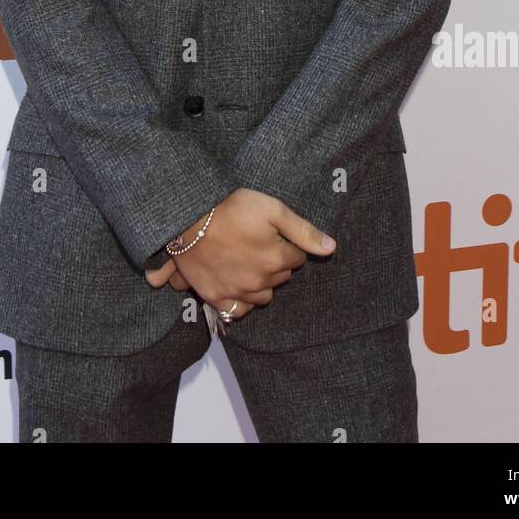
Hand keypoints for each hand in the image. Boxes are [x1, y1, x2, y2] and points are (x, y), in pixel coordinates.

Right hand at [145, 189, 334, 322]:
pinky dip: (243, 300)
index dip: (286, 243)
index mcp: (276, 259)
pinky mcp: (217, 298)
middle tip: (258, 243)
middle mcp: (260, 281)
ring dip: (262, 282)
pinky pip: (240, 310)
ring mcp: (238, 293)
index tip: (272, 233)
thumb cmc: (230, 208)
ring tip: (247, 260)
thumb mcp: (271, 209)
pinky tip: (238, 282)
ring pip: (264, 295)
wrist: (187, 218)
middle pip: (281, 277)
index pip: (297, 258)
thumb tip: (331, 248)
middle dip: (276, 262)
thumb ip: (303, 230)